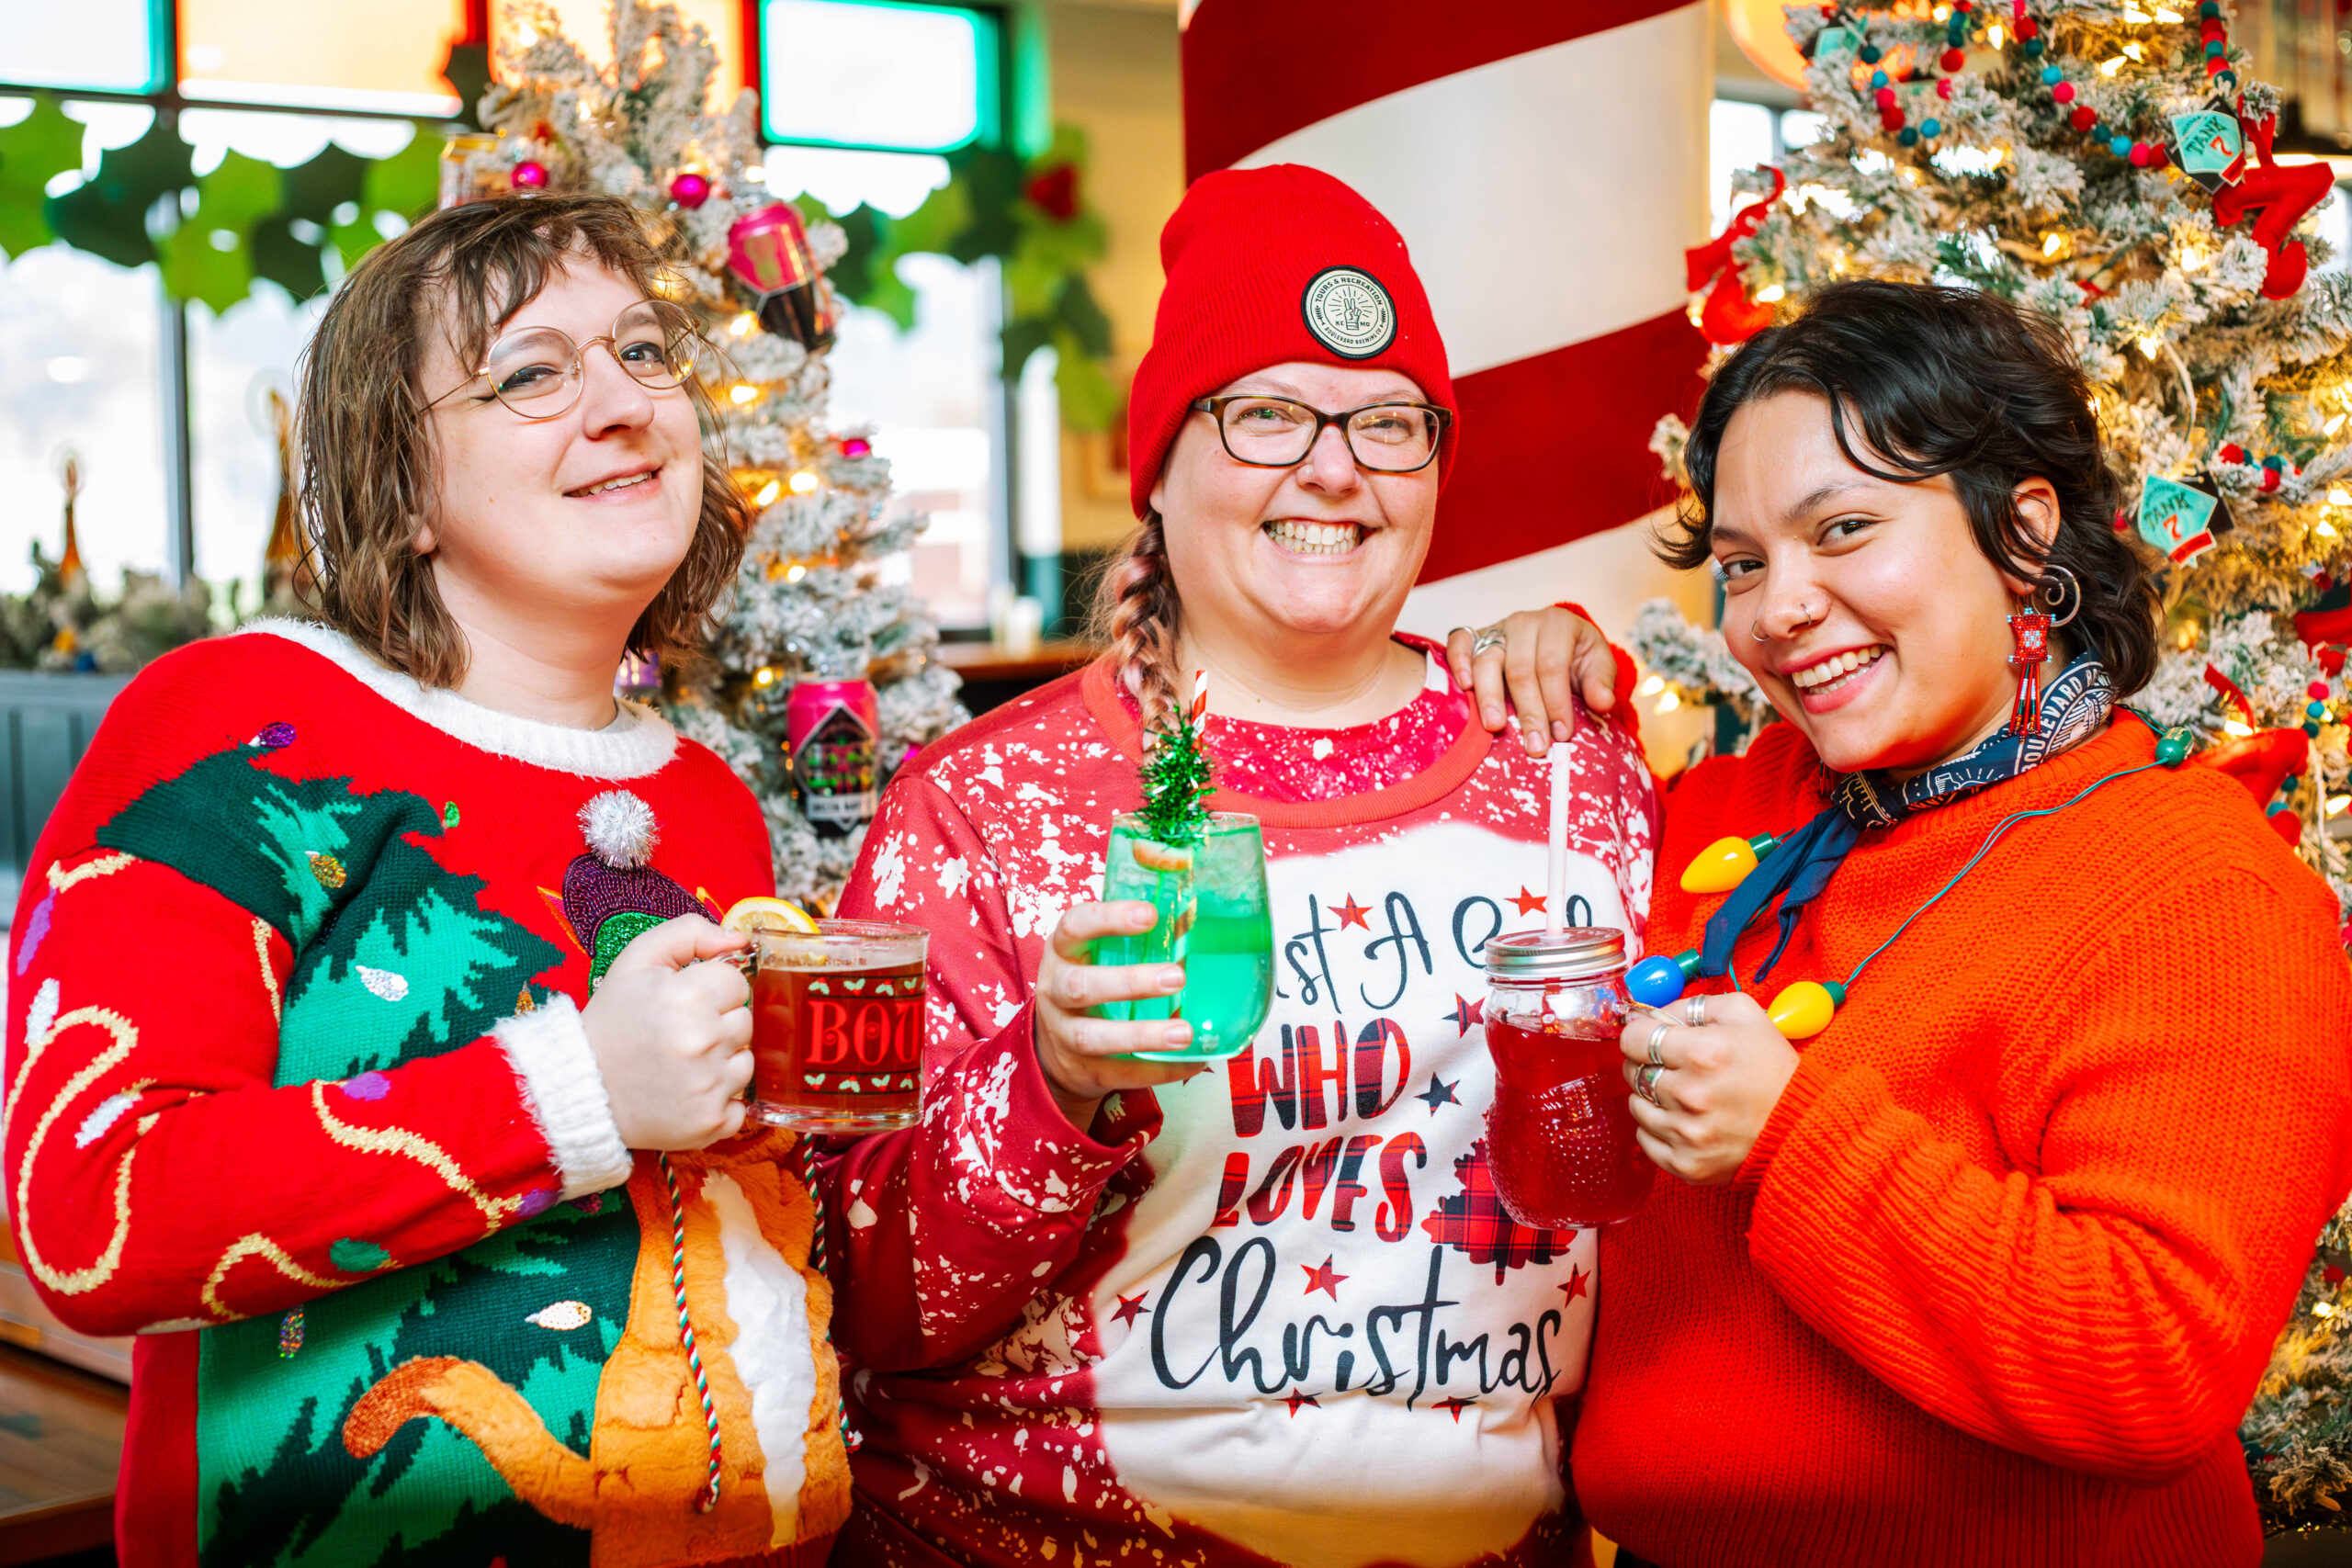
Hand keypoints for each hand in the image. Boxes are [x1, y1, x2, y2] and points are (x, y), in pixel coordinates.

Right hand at [580, 915, 754, 1150]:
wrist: (580, 1087)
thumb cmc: (613, 1021)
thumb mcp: (638, 960)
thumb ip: (690, 933)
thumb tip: (740, 939)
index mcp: (688, 996)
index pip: (737, 983)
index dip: (711, 991)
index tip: (684, 1003)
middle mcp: (703, 1041)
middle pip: (745, 1021)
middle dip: (717, 1024)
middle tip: (678, 1034)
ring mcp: (709, 1086)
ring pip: (746, 1062)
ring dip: (721, 1062)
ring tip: (680, 1065)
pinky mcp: (710, 1123)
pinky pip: (740, 1105)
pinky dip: (718, 1101)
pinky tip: (686, 1093)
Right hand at [1034, 900, 1210, 1131]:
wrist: (1053, 1049)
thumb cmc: (1089, 984)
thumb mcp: (1094, 956)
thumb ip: (1130, 941)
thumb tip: (1194, 922)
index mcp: (1062, 953)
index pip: (1074, 926)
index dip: (1108, 919)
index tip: (1150, 914)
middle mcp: (1056, 992)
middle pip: (1081, 987)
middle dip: (1129, 983)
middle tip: (1177, 977)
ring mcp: (1064, 1035)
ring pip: (1094, 1037)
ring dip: (1141, 1035)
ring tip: (1184, 1033)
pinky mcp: (1082, 1070)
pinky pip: (1118, 1074)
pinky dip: (1157, 1070)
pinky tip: (1190, 1062)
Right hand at [1445, 606, 1620, 757]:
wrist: (1557, 640)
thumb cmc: (1575, 657)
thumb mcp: (1597, 665)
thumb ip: (1601, 683)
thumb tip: (1602, 703)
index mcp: (1558, 624)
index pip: (1553, 666)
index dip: (1557, 702)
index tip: (1562, 734)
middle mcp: (1524, 622)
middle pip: (1521, 669)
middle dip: (1529, 711)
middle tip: (1535, 745)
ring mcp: (1497, 629)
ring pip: (1488, 661)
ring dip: (1490, 696)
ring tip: (1495, 726)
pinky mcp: (1475, 636)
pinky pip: (1459, 642)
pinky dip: (1458, 662)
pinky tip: (1464, 687)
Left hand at [1618, 992, 1797, 1184]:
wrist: (1803, 1125)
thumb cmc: (1772, 1067)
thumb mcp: (1744, 1014)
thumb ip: (1693, 1005)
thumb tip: (1652, 1013)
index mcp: (1702, 1052)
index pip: (1633, 1038)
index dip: (1641, 1034)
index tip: (1652, 1038)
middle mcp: (1690, 1095)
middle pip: (1632, 1072)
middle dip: (1647, 1063)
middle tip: (1673, 1066)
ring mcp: (1686, 1134)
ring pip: (1636, 1106)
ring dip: (1652, 1096)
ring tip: (1684, 1094)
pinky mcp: (1686, 1164)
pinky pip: (1645, 1138)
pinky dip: (1658, 1128)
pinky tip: (1685, 1120)